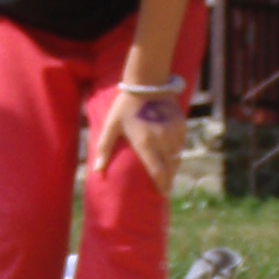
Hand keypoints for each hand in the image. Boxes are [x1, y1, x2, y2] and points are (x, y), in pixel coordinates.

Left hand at [92, 79, 187, 193]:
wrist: (147, 83)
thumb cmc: (125, 105)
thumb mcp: (111, 126)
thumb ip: (104, 148)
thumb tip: (97, 171)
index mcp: (145, 144)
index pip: (157, 171)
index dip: (161, 186)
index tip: (163, 195)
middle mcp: (162, 141)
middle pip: (170, 168)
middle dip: (169, 180)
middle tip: (166, 188)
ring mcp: (173, 133)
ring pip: (177, 157)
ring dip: (173, 167)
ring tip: (168, 174)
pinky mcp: (181, 125)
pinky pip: (181, 144)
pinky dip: (177, 152)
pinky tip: (171, 155)